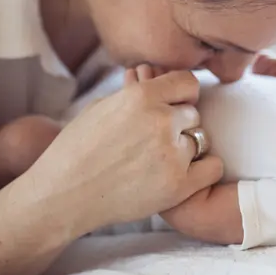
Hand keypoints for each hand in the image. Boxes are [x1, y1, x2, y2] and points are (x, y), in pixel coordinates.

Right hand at [29, 70, 222, 229]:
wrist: (63, 195)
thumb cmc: (75, 150)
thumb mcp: (102, 106)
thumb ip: (136, 94)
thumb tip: (154, 80)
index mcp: (141, 96)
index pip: (188, 83)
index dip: (182, 95)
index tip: (174, 106)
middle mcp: (161, 121)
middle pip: (193, 114)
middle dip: (179, 124)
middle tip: (157, 141)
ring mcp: (172, 154)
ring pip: (200, 141)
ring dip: (185, 149)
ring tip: (158, 161)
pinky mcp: (178, 185)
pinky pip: (212, 168)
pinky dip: (202, 170)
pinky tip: (184, 173)